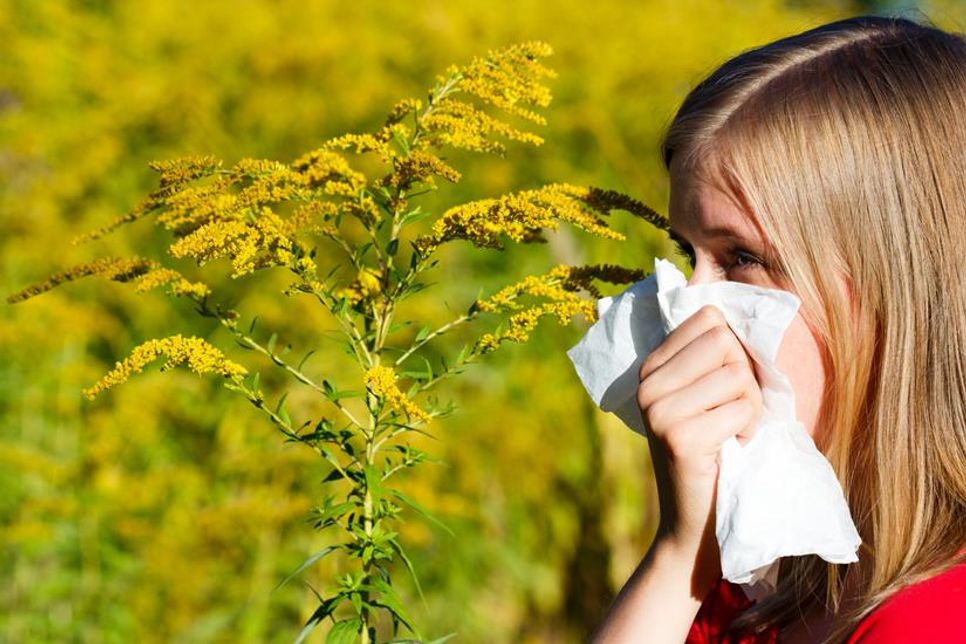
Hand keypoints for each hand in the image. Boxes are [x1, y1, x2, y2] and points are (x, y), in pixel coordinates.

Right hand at [636, 304, 762, 585]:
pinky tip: (730, 451)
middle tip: (730, 415)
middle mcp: (647, 384)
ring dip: (750, 408)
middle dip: (745, 378)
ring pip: (737, 374)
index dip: (733, 351)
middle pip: (725, 341)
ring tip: (730, 434)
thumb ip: (713, 356)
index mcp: (651, 368)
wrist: (696, 524)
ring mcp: (659, 410)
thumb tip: (738, 304)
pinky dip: (749, 431)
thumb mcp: (706, 397)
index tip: (723, 389)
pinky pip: (742, 408)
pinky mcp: (679, 436)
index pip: (709, 319)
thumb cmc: (716, 454)